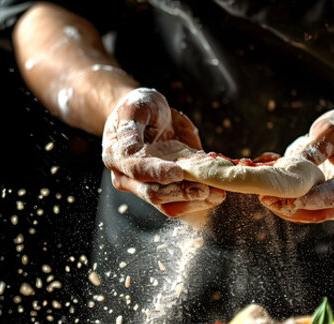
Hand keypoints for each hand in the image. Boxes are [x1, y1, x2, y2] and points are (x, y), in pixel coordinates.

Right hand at [102, 88, 225, 216]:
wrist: (147, 117)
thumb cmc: (140, 108)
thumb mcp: (136, 107)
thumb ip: (132, 125)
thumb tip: (132, 147)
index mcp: (116, 156)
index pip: (136, 169)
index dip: (158, 172)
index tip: (180, 171)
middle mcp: (127, 177)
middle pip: (153, 193)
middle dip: (181, 192)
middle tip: (206, 188)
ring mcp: (146, 187)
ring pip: (168, 204)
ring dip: (194, 202)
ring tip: (217, 193)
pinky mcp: (164, 191)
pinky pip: (180, 204)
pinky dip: (199, 202)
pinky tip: (215, 192)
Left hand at [259, 110, 333, 222]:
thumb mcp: (329, 129)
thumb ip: (313, 149)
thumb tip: (289, 168)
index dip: (316, 198)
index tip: (291, 200)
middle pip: (327, 210)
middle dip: (294, 207)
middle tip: (266, 197)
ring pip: (316, 216)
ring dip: (289, 210)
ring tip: (265, 196)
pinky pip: (312, 214)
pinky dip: (291, 207)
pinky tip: (274, 195)